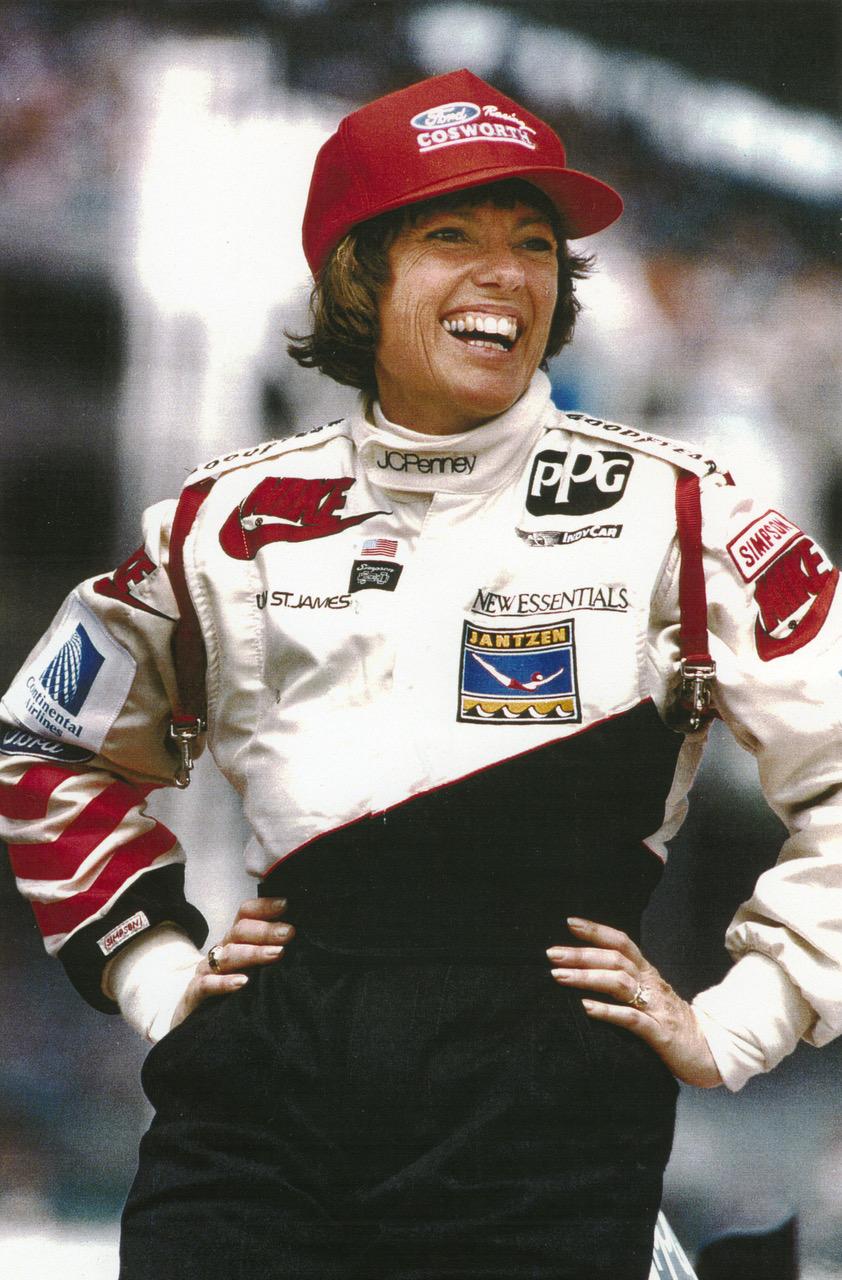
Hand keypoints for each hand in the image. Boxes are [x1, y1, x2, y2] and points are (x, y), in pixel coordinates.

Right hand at [170, 896, 293, 1030]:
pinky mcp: (195, 993)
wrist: (190, 1011)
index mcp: (235, 939)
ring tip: (276, 954)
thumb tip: (301, 938)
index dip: (264, 906)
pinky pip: (207, 985)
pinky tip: (242, 983)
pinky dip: (224, 983)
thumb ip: (270, 949)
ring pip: (229, 956)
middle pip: (240, 931)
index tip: (286, 905)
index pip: (245, 913)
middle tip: (288, 933)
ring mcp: (207, 970)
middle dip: (266, 931)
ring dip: (253, 953)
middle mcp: (221, 949)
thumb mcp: (249, 964)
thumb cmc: (230, 985)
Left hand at [546, 917, 721, 1088]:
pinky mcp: (659, 1033)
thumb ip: (627, 983)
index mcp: (648, 974)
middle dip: (581, 954)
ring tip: (559, 976)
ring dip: (587, 978)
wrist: (709, 1052)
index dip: (597, 931)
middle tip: (552, 953)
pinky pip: (631, 1019)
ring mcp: (655, 1008)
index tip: (569, 922)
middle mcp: (651, 985)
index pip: (622, 944)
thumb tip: (590, 971)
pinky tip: (586, 1008)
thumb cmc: (673, 1024)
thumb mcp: (649, 996)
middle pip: (615, 960)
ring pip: (619, 984)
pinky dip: (607, 1011)